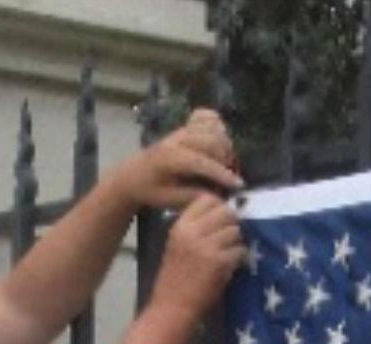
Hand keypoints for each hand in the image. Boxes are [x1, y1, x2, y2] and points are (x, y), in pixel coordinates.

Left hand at [117, 108, 242, 211]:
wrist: (133, 174)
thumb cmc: (150, 190)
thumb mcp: (168, 200)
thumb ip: (192, 196)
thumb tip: (217, 195)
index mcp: (169, 158)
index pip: (201, 162)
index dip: (221, 173)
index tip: (237, 185)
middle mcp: (177, 139)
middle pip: (210, 141)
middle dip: (225, 159)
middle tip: (230, 175)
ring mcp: (181, 130)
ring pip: (211, 128)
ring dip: (224, 144)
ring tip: (226, 161)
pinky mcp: (184, 126)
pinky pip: (206, 116)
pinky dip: (217, 124)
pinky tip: (220, 138)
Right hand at [150, 192, 244, 324]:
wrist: (172, 308)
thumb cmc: (174, 279)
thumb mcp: (177, 245)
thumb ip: (195, 228)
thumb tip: (221, 212)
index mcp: (181, 226)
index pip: (207, 199)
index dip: (220, 206)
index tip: (222, 218)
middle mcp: (193, 232)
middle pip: (225, 211)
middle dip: (231, 223)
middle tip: (230, 237)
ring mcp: (207, 246)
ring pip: (235, 230)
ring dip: (237, 241)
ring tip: (230, 252)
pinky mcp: (219, 262)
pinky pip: (240, 249)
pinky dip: (239, 257)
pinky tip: (232, 265)